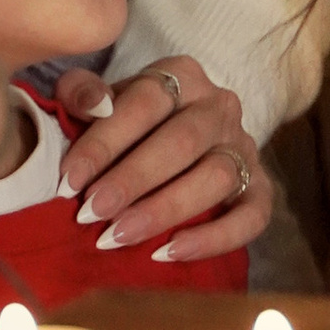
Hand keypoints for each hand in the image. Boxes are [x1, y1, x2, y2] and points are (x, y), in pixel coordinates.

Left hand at [56, 55, 266, 265]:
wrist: (174, 143)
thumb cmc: (127, 124)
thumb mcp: (98, 101)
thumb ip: (81, 94)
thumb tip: (92, 104)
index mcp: (181, 76)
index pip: (145, 102)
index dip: (105, 142)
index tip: (69, 181)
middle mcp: (219, 106)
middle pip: (182, 140)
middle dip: (132, 180)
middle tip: (91, 213)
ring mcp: (245, 147)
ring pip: (216, 176)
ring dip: (165, 210)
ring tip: (119, 237)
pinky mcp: (260, 187)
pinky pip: (252, 216)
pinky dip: (213, 238)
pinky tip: (168, 253)